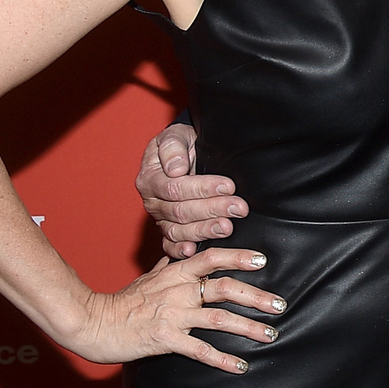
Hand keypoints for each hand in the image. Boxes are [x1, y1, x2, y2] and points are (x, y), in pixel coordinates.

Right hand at [66, 246, 284, 373]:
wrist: (92, 323)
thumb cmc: (120, 302)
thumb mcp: (146, 278)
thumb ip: (167, 267)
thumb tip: (179, 253)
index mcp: (175, 274)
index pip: (212, 258)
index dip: (238, 257)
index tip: (262, 261)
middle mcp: (178, 291)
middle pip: (225, 288)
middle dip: (257, 296)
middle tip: (280, 304)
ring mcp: (173, 315)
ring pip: (219, 319)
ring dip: (248, 327)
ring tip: (270, 334)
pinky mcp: (165, 339)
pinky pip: (200, 350)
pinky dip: (223, 359)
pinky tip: (241, 365)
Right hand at [137, 122, 244, 258]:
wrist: (186, 153)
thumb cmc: (182, 144)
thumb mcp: (175, 136)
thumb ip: (173, 148)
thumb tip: (176, 168)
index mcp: (150, 179)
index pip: (175, 188)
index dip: (202, 188)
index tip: (229, 186)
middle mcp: (153, 202)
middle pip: (180, 211)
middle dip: (212, 209)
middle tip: (238, 208)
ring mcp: (160, 219)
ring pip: (178, 230)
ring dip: (205, 230)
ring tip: (228, 227)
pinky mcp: (169, 231)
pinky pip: (170, 245)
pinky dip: (180, 250)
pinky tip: (194, 251)